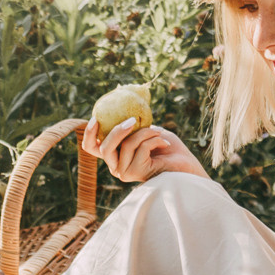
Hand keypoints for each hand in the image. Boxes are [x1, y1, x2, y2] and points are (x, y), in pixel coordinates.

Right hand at [80, 118, 206, 183]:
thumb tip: (122, 102)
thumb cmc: (166, 146)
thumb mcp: (146, 129)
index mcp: (114, 155)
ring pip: (126, 145)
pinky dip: (155, 140)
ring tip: (160, 133)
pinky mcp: (137, 173)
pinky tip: (166, 144)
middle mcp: (116, 166)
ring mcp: (125, 172)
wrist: (186, 165)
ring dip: (146, 133)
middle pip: (105, 147)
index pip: (91, 148)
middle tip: (133, 120)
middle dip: (118, 131)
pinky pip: (141, 148)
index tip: (95, 118)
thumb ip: (132, 123)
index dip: (88, 134)